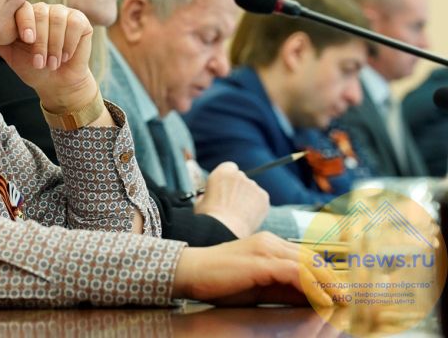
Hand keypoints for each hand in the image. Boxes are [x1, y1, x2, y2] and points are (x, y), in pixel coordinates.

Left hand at [0, 2, 96, 111]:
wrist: (57, 83)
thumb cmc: (34, 68)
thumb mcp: (11, 55)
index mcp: (28, 15)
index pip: (24, 9)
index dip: (25, 23)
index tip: (26, 40)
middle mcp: (46, 10)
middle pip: (42, 14)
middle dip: (41, 42)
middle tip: (39, 63)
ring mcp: (64, 13)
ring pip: (58, 19)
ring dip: (54, 45)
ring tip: (52, 64)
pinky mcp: (81, 21)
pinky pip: (75, 24)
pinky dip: (69, 43)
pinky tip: (65, 56)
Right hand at [173, 232, 344, 306]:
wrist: (190, 271)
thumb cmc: (219, 281)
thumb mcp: (257, 287)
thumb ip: (283, 289)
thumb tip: (310, 299)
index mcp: (269, 245)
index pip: (307, 259)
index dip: (329, 276)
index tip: (345, 293)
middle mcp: (270, 242)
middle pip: (313, 259)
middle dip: (336, 280)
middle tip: (354, 299)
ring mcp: (265, 249)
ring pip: (308, 264)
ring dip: (330, 284)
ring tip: (345, 301)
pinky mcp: (260, 261)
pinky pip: (294, 273)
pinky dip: (312, 287)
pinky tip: (323, 300)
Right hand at [194, 162, 268, 237]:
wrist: (225, 230)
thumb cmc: (209, 218)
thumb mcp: (200, 202)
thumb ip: (206, 194)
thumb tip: (205, 197)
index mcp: (222, 173)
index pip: (229, 167)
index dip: (228, 178)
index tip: (226, 187)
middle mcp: (238, 175)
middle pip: (241, 178)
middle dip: (238, 188)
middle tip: (233, 203)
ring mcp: (253, 185)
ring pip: (251, 189)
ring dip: (247, 197)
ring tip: (240, 214)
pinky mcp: (264, 196)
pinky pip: (260, 198)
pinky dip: (257, 205)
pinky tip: (248, 216)